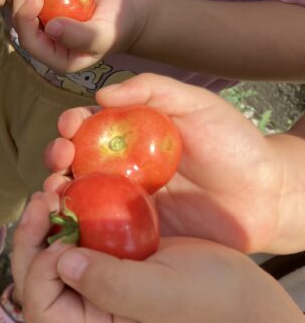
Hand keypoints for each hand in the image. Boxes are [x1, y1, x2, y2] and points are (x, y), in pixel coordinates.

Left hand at [11, 190, 288, 322]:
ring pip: (48, 250)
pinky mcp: (109, 252)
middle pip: (34, 277)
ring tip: (53, 189)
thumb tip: (63, 262)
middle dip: (30, 238)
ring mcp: (95, 277)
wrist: (243, 295)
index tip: (66, 242)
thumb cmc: (210, 301)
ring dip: (44, 220)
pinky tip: (76, 187)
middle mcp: (86, 303)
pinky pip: (75, 233)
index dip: (40, 272)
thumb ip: (113, 286)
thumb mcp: (164, 296)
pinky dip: (69, 210)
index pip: (40, 307)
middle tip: (42, 199)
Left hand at [12, 0, 144, 73]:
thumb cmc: (118, 28)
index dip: (26, 19)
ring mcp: (45, 19)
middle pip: (23, 18)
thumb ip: (78, 36)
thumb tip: (51, 28)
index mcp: (53, 55)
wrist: (126, 13)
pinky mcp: (50, 2)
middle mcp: (45, 39)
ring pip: (27, 0)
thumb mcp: (102, 35)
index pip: (29, 40)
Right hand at [43, 74, 291, 252]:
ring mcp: (123, 201)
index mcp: (129, 136)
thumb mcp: (196, 105)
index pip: (88, 127)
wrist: (266, 197)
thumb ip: (153, 90)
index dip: (71, 124)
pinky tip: (70, 221)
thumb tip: (102, 93)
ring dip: (58, 189)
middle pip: (73, 161)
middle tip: (60, 157)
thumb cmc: (234, 145)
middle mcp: (119, 168)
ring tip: (56, 189)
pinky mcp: (131, 232)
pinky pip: (98, 228)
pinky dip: (77, 225)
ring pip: (79, 195)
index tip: (70, 125)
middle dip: (56, 155)